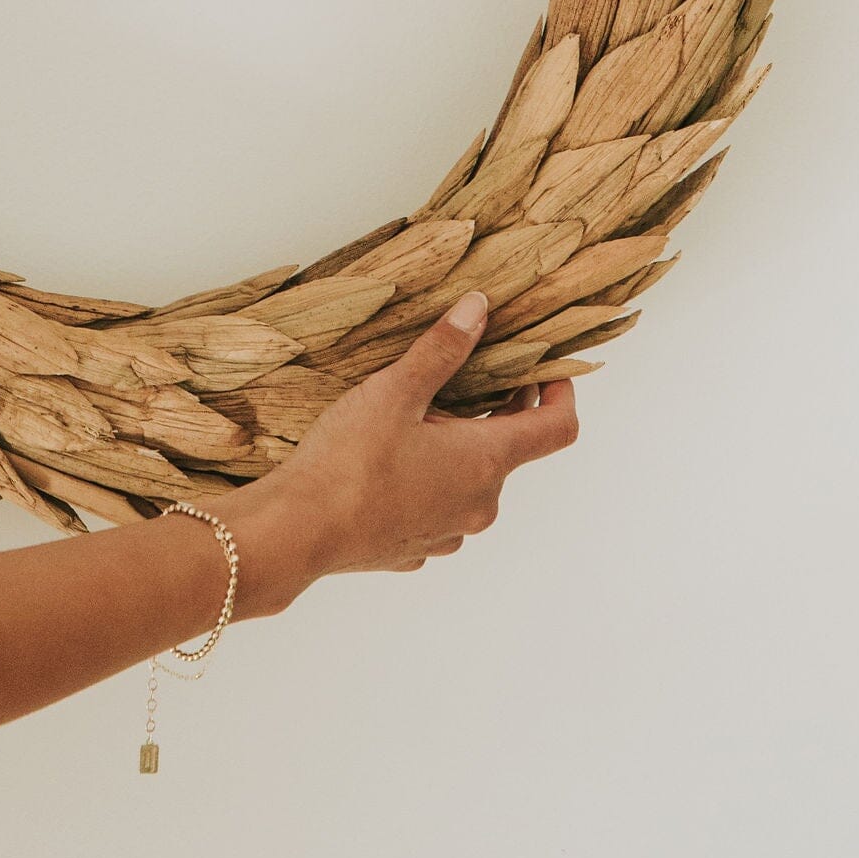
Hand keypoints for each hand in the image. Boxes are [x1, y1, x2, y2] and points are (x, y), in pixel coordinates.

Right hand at [225, 292, 578, 615]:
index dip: (561, 394)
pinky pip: (437, 509)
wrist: (297, 532)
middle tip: (454, 382)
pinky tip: (386, 465)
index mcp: (486, 462)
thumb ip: (442, 350)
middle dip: (492, 413)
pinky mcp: (416, 549)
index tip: (546, 369)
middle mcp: (480, 504)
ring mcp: (449, 532)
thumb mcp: (395, 391)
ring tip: (410, 423)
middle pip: (509, 449)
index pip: (557, 428)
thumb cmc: (348, 461)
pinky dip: (426, 483)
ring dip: (455, 450)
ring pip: (471, 481)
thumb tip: (479, 309)